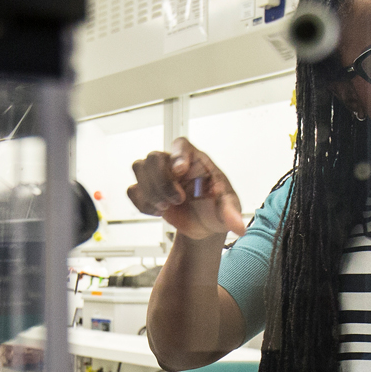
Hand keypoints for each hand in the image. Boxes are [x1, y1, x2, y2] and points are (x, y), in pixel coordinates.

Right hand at [126, 138, 246, 242]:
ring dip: (150, 191)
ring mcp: (158, 176)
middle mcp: (174, 164)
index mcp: (196, 161)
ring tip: (165, 207)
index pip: (181, 145)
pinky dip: (142, 203)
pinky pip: (132, 190)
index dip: (178, 154)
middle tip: (177, 200)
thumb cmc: (217, 208)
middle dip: (162, 181)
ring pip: (139, 167)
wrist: (204, 225)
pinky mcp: (147, 191)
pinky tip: (158, 211)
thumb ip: (231, 214)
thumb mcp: (228, 208)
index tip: (180, 170)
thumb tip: (238, 226)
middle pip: (154, 157)